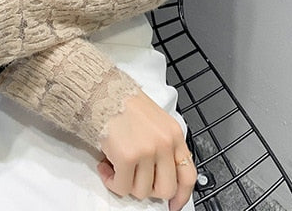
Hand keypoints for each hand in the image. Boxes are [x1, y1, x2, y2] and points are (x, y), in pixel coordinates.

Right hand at [97, 89, 196, 209]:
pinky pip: (122, 186)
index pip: (188, 175)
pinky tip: (106, 167)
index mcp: (174, 134)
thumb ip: (163, 146)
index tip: (174, 204)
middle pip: (165, 188)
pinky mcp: (128, 156)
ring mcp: (147, 151)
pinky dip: (112, 181)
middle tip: (134, 178)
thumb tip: (161, 175)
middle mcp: (164, 143)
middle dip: (148, 189)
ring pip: (142, 190)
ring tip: (116, 167)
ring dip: (126, 183)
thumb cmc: (124, 104)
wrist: (102, 92)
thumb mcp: (155, 121)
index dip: (182, 195)